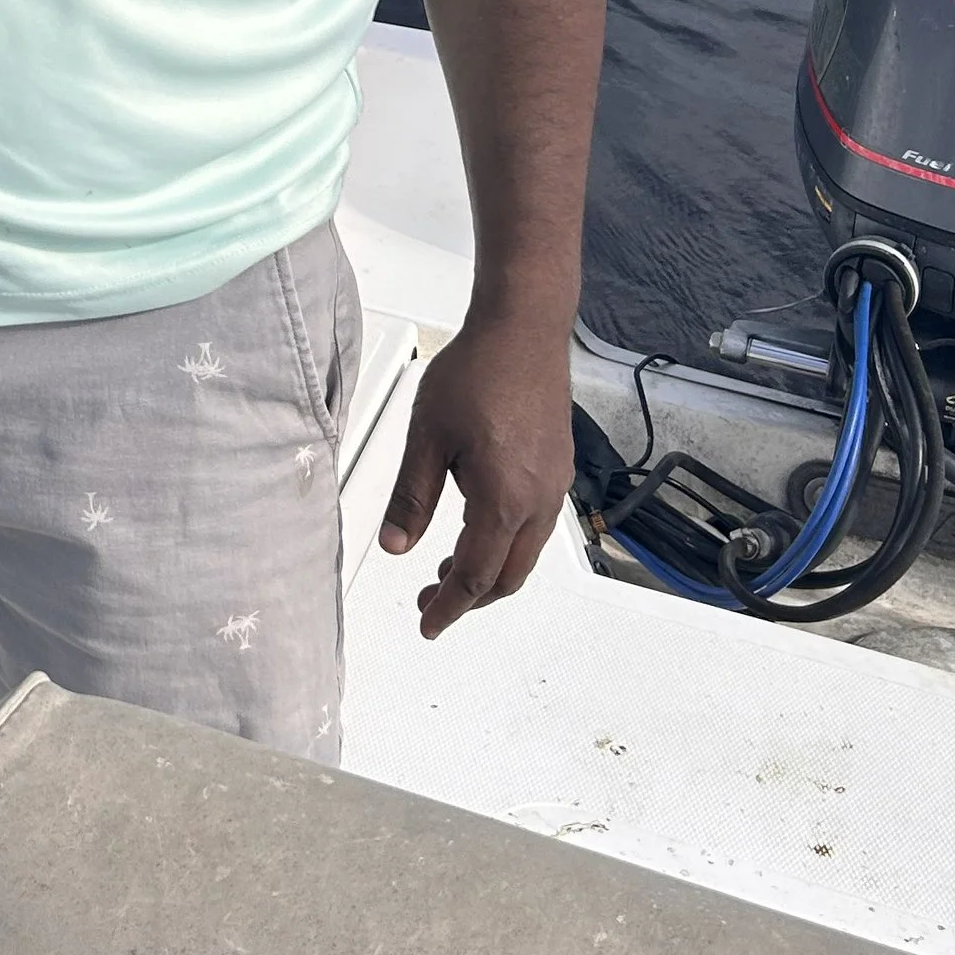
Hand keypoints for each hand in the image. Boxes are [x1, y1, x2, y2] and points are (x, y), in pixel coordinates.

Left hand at [378, 310, 573, 640]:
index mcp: (503, 501)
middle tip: (430, 601)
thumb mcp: (427, 438)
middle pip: (508, 576)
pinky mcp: (559, 467)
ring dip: (490, 571)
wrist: (524, 330)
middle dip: (470, 597)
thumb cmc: (475, 374)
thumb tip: (395, 547)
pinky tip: (478, 527)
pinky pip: (536, 526)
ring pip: (526, 553)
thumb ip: (411, 498)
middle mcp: (538, 502)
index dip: (449, 606)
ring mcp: (555, 486)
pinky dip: (507, 543)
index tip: (428, 624)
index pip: (475, 575)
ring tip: (448, 570)